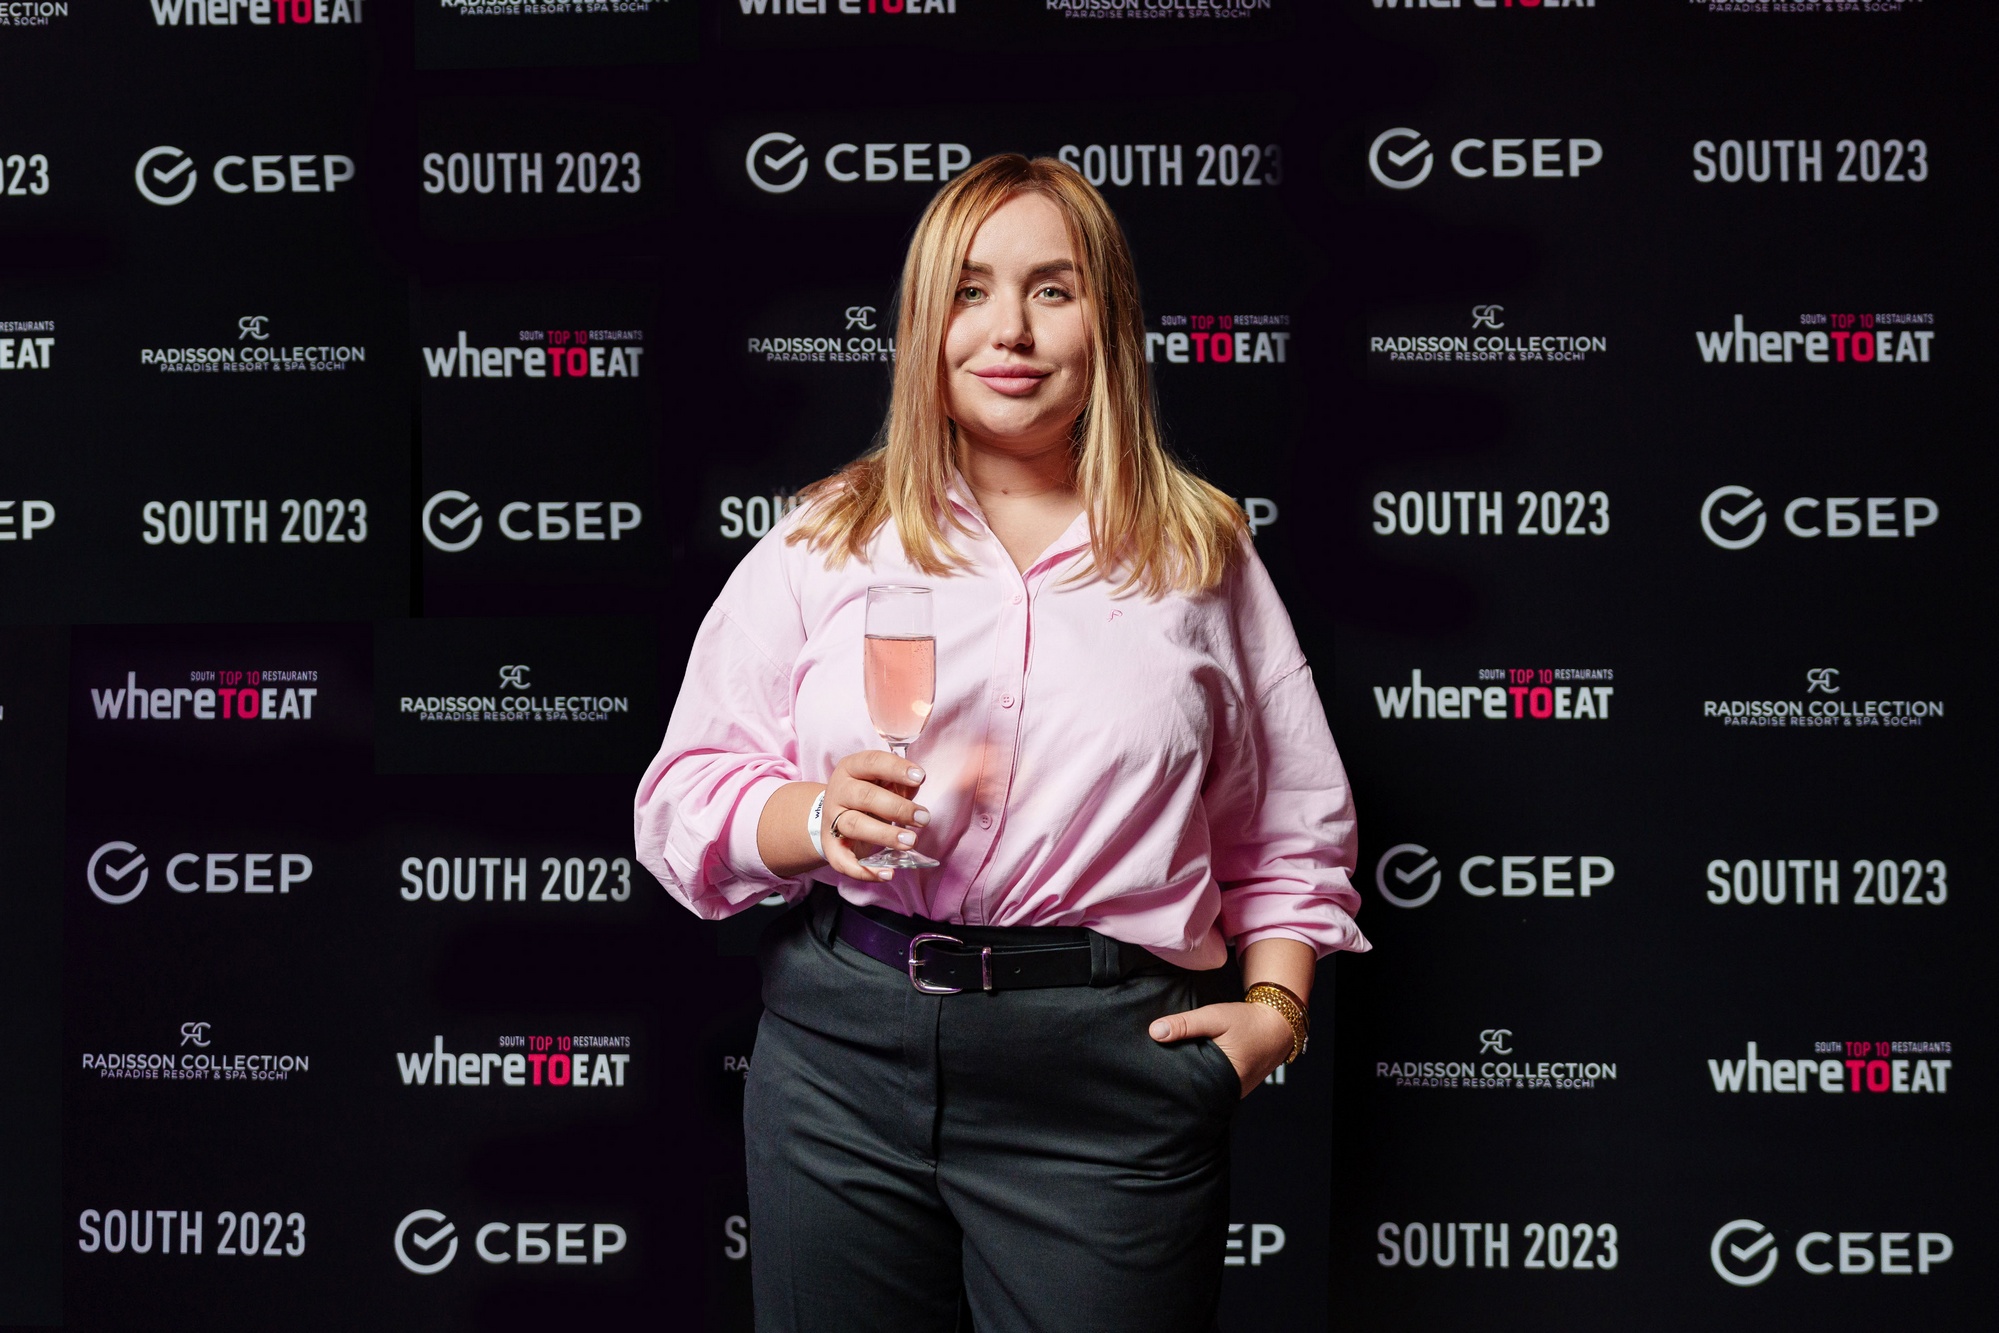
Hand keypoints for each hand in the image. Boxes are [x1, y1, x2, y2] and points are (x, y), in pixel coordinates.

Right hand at [822, 749, 929, 882]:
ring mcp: (832, 820)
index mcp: (851, 769)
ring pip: (855, 825)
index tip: (921, 778)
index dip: (896, 769)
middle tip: (923, 818)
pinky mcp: (831, 847)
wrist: (834, 816)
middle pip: (865, 796)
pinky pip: (844, 861)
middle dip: (897, 808)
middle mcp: (838, 792)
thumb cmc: (868, 795)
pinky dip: (865, 871)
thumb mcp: (882, 782)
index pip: (872, 762)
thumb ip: (900, 781)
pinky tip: (888, 874)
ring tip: (910, 841)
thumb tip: (916, 784)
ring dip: (885, 835)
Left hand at [1149, 1001, 1296, 1098]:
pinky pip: (1213, 1087)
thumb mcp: (1214, 1017)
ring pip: (1204, 1091)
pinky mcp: (1235, 1088)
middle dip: (1177, 1082)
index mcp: (1225, 1080)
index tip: (1152, 1072)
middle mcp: (1230, 1092)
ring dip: (1190, 1080)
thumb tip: (1154, 1032)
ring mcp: (1234, 1093)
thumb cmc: (1247, 1021)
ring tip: (1168, 1071)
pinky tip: (1189, 1069)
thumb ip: (1185, 1024)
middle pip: (1195, 1091)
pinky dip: (1202, 1079)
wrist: (1278, 1025)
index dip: (1170, 1079)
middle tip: (1154, 1073)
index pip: (1188, 1087)